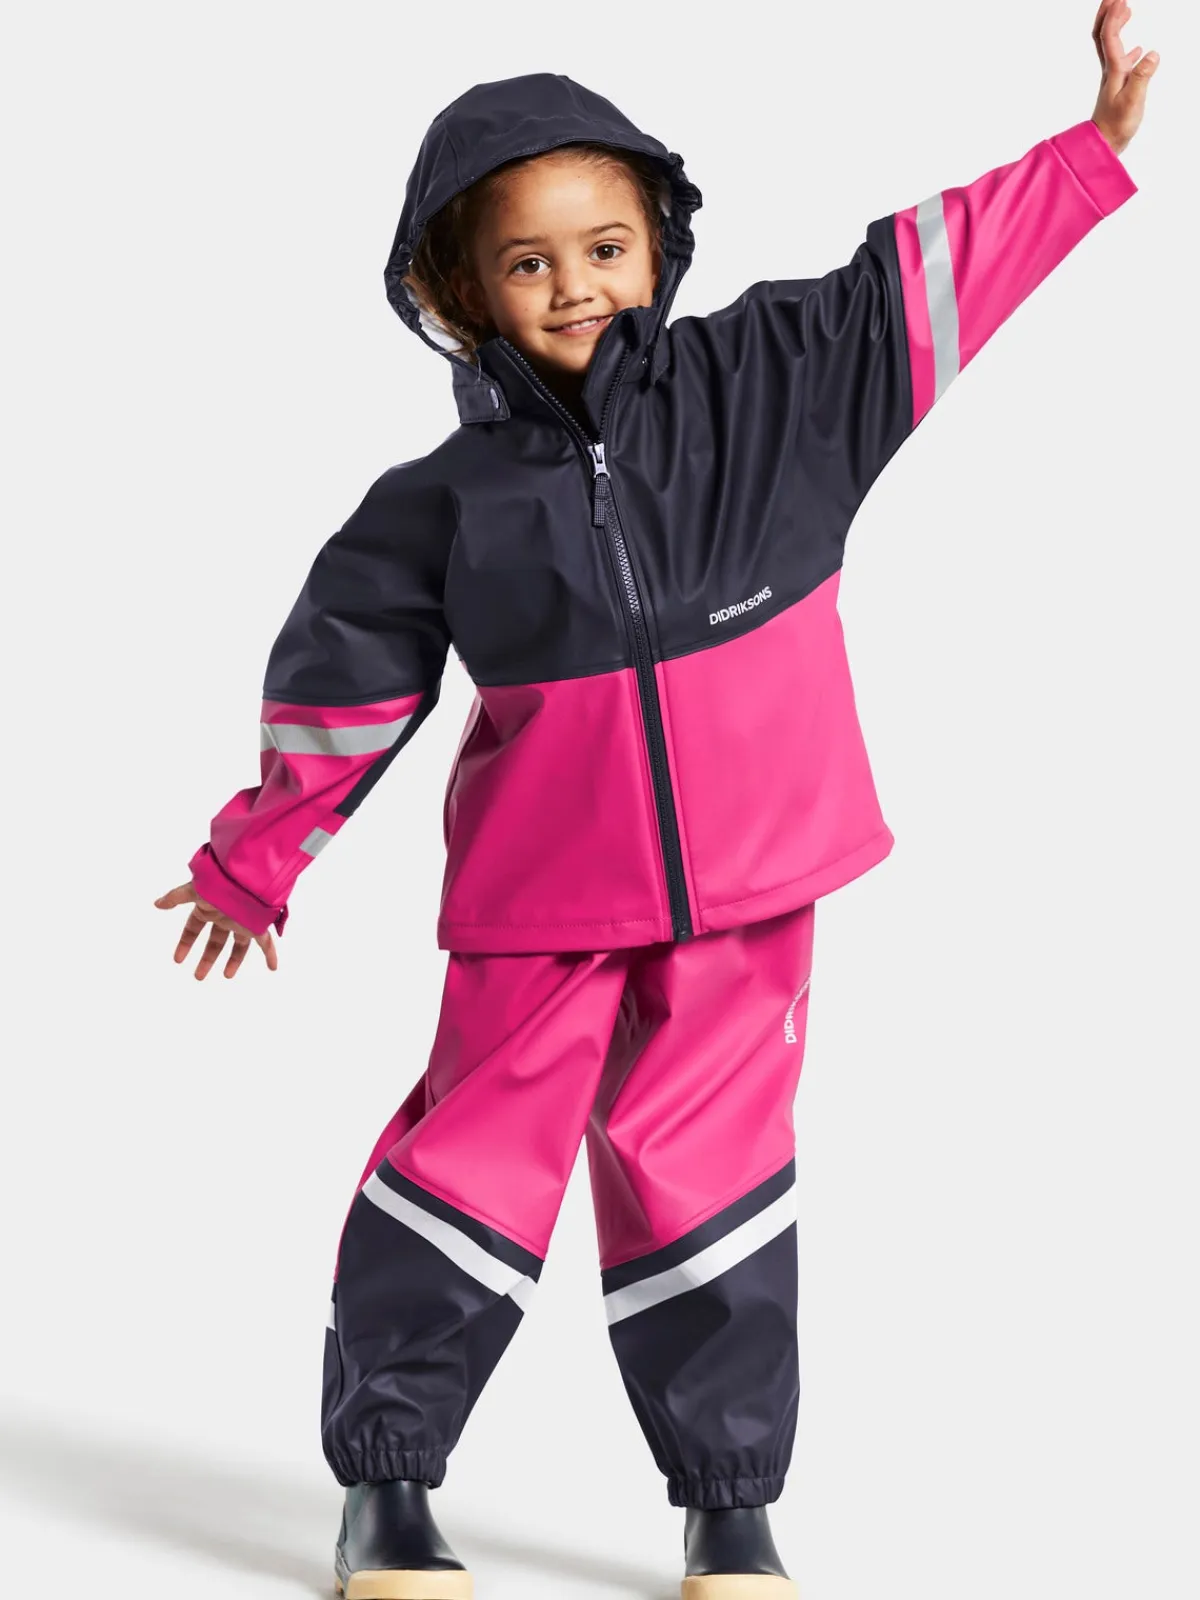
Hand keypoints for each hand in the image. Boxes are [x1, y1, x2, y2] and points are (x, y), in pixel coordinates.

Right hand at [154, 879, 278, 978]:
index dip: (185, 943)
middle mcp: (226, 916)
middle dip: (208, 958)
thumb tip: (157, 903)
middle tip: (198, 976)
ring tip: (227, 976)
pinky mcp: (258, 925)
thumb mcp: (193, 890)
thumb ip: (175, 897)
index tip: (178, 959)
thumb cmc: (219, 882)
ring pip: (239, 946)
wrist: (245, 877)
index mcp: (209, 907)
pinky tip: (273, 967)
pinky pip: (267, 943)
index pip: (194, 928)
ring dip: (234, 961)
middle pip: (216, 941)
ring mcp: (242, 922)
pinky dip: (271, 955)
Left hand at [1091, 0, 1158, 155]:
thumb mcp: (1133, 101)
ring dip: (1115, 25)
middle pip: (1103, 36)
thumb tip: (1152, 53)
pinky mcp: (1117, 88)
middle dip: (1107, 14)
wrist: (1103, 145)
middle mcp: (1110, 71)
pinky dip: (1127, 49)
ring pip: (1110, 46)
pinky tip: (1137, 50)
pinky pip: (1120, 62)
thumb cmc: (1117, 126)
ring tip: (1126, 10)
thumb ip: (1142, 77)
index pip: (1109, 37)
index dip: (1114, 17)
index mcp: (1113, 71)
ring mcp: (1113, 79)